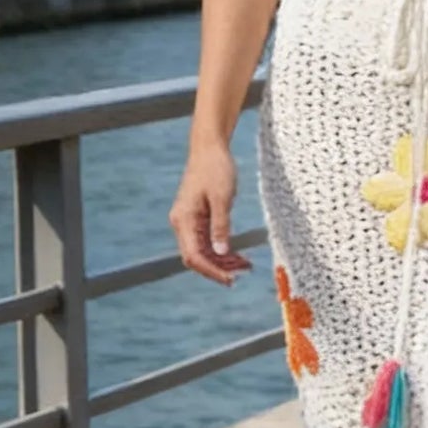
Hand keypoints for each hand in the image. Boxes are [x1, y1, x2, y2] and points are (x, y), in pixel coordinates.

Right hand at [170, 142, 253, 286]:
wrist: (209, 148)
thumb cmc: (215, 168)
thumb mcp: (222, 198)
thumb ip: (221, 226)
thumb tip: (222, 252)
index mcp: (183, 219)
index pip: (194, 256)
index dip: (212, 271)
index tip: (231, 279)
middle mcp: (182, 223)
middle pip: (197, 258)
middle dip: (219, 268)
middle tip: (243, 272)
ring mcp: (189, 222)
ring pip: (204, 251)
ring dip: (223, 260)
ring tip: (245, 264)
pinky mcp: (197, 219)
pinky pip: (208, 241)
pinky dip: (222, 249)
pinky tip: (238, 255)